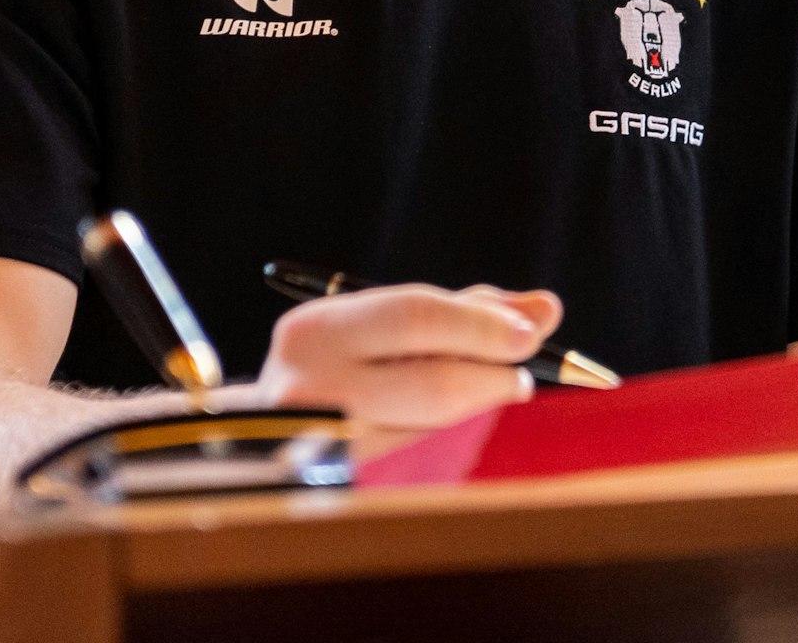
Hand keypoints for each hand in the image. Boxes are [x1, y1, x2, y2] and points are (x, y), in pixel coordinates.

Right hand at [247, 283, 562, 430]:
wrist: (251, 441)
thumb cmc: (336, 364)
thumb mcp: (379, 322)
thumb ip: (463, 310)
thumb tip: (546, 308)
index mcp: (315, 331)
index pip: (417, 315)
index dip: (484, 323)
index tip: (531, 330)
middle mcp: (308, 389)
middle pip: (433, 381)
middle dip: (494, 374)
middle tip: (523, 373)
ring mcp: (317, 449)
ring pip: (429, 424)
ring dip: (478, 401)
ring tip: (500, 385)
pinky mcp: (334, 490)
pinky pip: (412, 454)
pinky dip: (444, 428)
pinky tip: (454, 411)